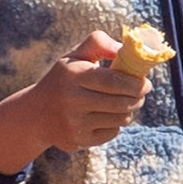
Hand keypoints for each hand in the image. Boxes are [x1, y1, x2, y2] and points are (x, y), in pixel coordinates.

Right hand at [0, 30, 147, 171]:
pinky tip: (106, 116)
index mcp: (73, 76)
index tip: (146, 84)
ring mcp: (75, 124)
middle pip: (120, 103)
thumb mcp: (74, 56)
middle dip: (138, 98)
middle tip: (141, 93)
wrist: (35, 114)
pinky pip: (112, 132)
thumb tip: (123, 48)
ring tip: (124, 103)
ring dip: (128, 110)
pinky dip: (115, 124)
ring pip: (119, 119)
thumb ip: (98, 42)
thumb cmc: (63, 79)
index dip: (134, 84)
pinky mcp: (78, 140)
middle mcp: (72, 101)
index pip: (112, 82)